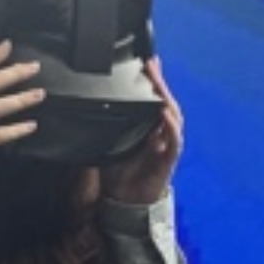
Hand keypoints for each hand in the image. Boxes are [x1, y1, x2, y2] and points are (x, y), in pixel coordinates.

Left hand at [100, 57, 182, 205]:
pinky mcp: (169, 160)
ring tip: (158, 85)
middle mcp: (161, 133)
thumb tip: (90, 108)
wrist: (126, 201)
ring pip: (174, 117)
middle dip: (160, 83)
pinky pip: (174, 141)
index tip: (148, 62)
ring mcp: (167, 145)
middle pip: (166, 102)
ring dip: (167, 99)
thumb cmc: (120, 173)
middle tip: (152, 65)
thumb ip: (107, 126)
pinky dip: (171, 127)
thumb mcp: (110, 143)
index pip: (155, 99)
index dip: (154, 80)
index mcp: (149, 128)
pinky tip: (165, 115)